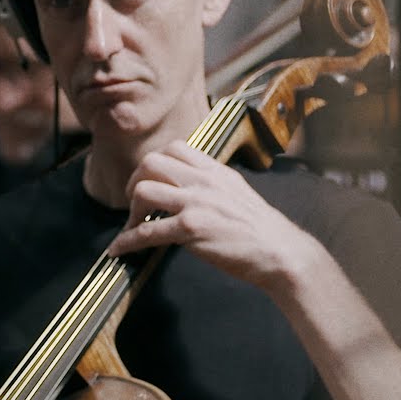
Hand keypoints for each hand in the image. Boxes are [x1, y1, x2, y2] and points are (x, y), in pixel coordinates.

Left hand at [106, 140, 323, 293]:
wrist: (280, 252)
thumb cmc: (260, 229)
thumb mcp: (238, 193)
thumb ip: (213, 186)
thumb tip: (188, 189)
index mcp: (215, 171)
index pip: (175, 148)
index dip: (155, 163)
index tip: (150, 181)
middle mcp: (204, 181)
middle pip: (151, 162)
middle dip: (135, 182)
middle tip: (136, 203)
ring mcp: (196, 203)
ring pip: (143, 190)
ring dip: (131, 210)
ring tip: (133, 226)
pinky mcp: (191, 228)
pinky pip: (147, 230)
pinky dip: (127, 240)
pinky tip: (120, 249)